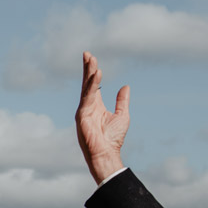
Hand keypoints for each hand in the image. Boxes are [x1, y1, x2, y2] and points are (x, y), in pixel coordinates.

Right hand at [74, 52, 130, 182]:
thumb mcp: (122, 115)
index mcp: (96, 106)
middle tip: (87, 53)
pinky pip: (87, 97)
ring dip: (89, 73)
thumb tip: (125, 86)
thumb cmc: (112, 138)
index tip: (92, 59)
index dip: (93, 72)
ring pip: (86, 88)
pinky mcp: (82, 115)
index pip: (93, 85)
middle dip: (87, 68)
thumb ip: (122, 101)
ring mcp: (83, 110)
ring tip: (92, 59)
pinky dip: (92, 85)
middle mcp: (88, 106)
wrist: (106, 154)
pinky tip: (96, 74)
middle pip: (87, 83)